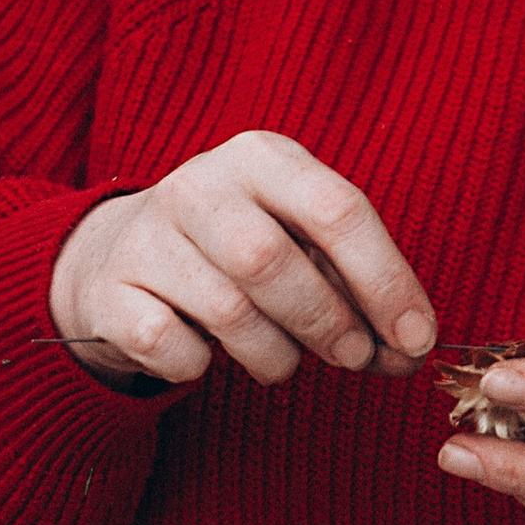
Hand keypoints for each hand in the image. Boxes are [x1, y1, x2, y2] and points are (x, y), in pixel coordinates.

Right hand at [49, 132, 436, 388]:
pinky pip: (172, 346)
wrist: (118, 258)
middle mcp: (199, 184)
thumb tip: (409, 352)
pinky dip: (201, 366)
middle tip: (353, 357)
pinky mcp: (110, 292)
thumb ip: (356, 290)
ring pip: (228, 311)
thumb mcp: (298, 243)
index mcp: (261, 158)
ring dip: (274, 355)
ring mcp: (147, 236)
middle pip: (274, 261)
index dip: (386, 282)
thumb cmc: (235, 253)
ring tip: (281, 361)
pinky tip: (205, 355)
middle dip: (328, 322)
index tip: (414, 339)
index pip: (338, 209)